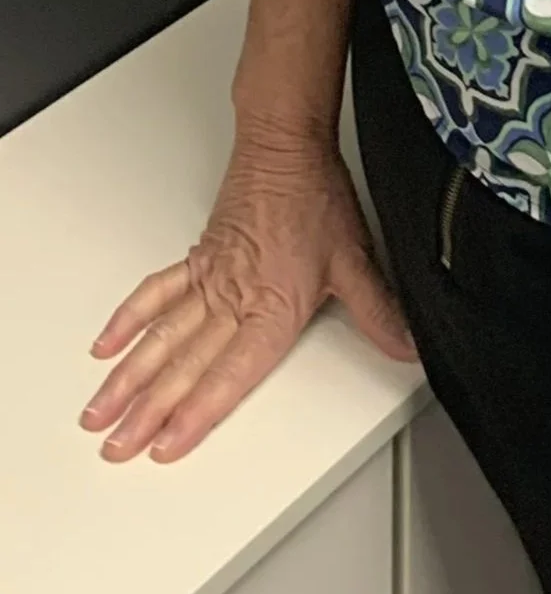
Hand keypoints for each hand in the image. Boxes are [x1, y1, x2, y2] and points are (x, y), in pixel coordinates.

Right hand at [80, 129, 416, 463]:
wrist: (285, 146)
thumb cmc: (316, 197)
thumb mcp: (356, 261)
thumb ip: (379, 312)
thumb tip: (409, 346)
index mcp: (272, 307)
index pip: (230, 374)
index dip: (197, 414)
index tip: (166, 446)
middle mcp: (234, 299)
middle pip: (184, 366)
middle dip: (147, 413)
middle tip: (116, 447)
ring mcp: (210, 280)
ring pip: (161, 337)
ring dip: (127, 378)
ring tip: (98, 412)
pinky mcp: (198, 260)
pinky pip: (156, 294)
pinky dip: (129, 320)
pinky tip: (106, 346)